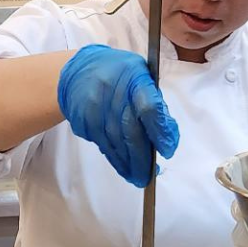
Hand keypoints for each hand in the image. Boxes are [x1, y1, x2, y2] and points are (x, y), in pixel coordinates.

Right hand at [57, 44, 179, 187]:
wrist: (79, 70)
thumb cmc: (119, 72)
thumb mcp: (143, 76)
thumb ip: (156, 102)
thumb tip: (168, 135)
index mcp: (134, 79)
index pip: (149, 108)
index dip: (160, 131)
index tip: (167, 150)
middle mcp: (113, 94)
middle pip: (131, 132)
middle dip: (142, 158)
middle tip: (150, 175)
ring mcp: (96, 109)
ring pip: (116, 143)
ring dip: (129, 164)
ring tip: (139, 177)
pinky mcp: (85, 121)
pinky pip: (103, 145)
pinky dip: (115, 159)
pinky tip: (124, 168)